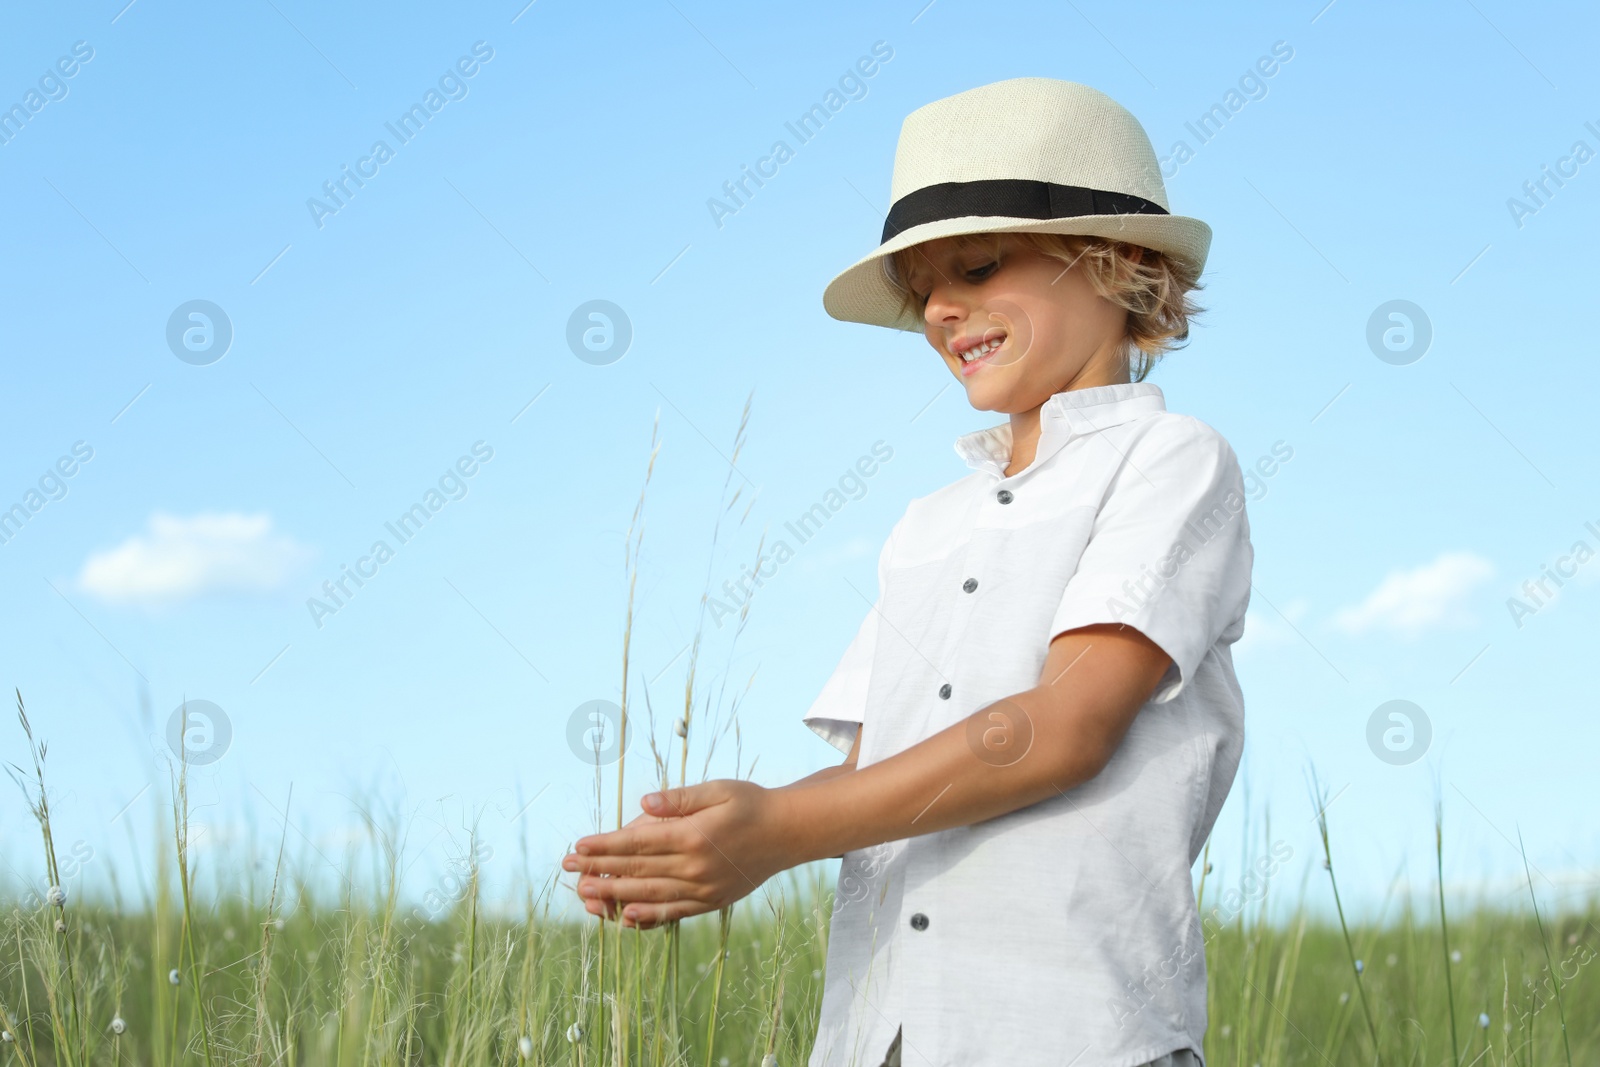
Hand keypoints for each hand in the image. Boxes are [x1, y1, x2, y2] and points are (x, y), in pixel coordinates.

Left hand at [561, 779, 794, 929]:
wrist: (788, 833)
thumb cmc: (751, 804)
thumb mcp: (718, 789)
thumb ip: (680, 799)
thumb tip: (644, 805)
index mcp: (693, 835)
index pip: (637, 843)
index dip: (604, 846)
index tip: (577, 846)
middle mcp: (695, 867)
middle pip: (637, 870)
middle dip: (598, 870)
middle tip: (568, 870)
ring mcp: (703, 889)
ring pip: (650, 895)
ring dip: (613, 895)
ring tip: (585, 895)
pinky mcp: (710, 902)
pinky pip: (673, 913)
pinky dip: (648, 917)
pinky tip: (625, 918)